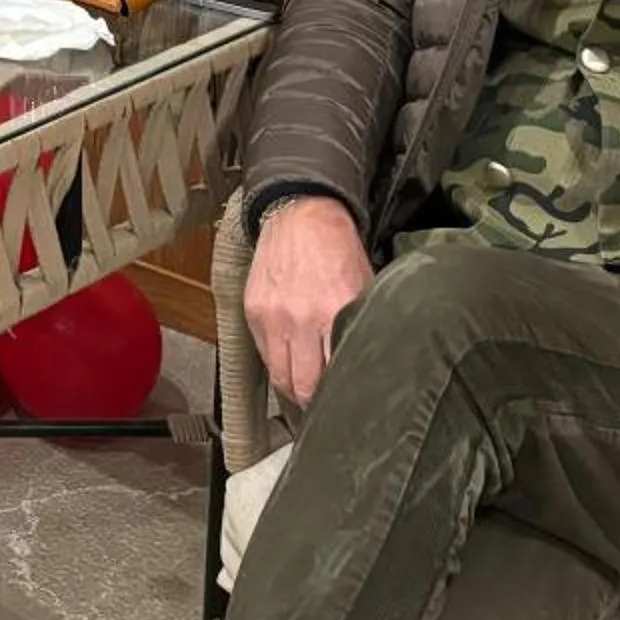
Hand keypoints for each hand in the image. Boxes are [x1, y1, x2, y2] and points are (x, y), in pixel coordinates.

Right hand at [245, 195, 374, 411]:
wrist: (301, 214)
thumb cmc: (338, 251)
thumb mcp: (363, 288)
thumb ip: (359, 327)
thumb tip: (367, 366)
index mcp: (334, 313)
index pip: (334, 376)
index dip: (340, 397)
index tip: (346, 405)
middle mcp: (300, 319)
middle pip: (302, 386)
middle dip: (313, 400)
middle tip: (324, 405)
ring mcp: (272, 315)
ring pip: (279, 376)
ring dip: (293, 386)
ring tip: (306, 389)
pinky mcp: (253, 310)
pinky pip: (264, 352)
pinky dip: (277, 360)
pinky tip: (291, 359)